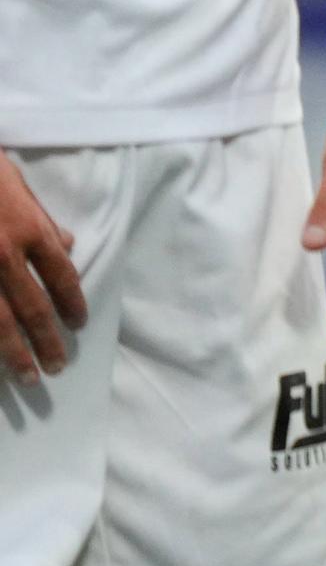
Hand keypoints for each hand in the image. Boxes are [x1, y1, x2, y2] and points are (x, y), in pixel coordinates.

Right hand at [0, 151, 86, 384]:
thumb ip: (42, 222)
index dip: (73, 303)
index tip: (78, 324)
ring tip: (27, 377)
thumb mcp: (19, 188)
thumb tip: (67, 245)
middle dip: (47, 342)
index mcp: (30, 231)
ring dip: (14, 354)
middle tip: (57, 367)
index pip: (62, 276)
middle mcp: (5, 255)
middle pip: (33, 309)